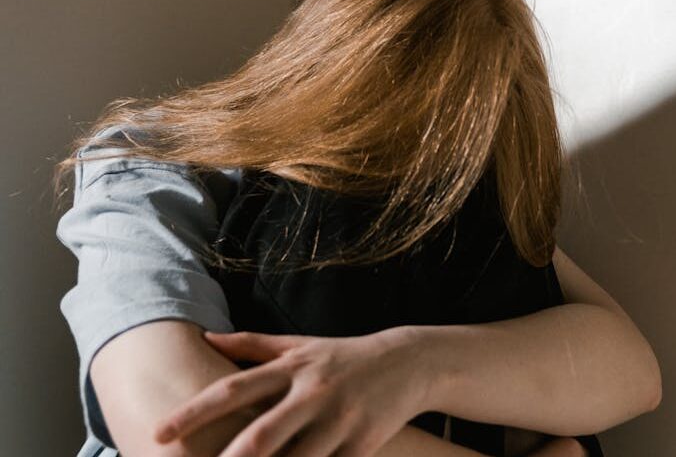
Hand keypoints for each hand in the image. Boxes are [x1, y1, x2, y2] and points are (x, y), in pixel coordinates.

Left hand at [152, 327, 431, 456]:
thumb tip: (206, 338)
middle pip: (261, 434)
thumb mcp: (299, 345)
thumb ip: (252, 344)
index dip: (194, 412)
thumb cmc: (342, 356)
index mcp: (291, 367)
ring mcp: (339, 421)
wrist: (406, 362)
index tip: (159, 433)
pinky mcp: (362, 445)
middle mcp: (312, 393)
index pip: (234, 389)